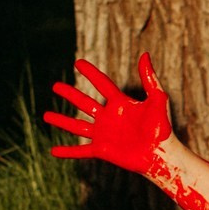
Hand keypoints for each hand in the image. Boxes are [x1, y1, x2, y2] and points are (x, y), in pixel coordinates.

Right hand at [44, 54, 171, 174]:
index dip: (90, 73)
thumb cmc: (162, 127)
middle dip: (69, 94)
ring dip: (61, 121)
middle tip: (55, 86)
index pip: (102, 84)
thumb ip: (149, 78)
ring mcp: (104, 134)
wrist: (161, 154)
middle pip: (84, 102)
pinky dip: (67, 151)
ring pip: (77, 126)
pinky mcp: (102, 150)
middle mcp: (109, 117)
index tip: (78, 62)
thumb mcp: (157, 99)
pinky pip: (80, 150)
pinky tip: (53, 150)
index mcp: (120, 103)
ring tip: (46, 115)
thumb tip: (144, 55)